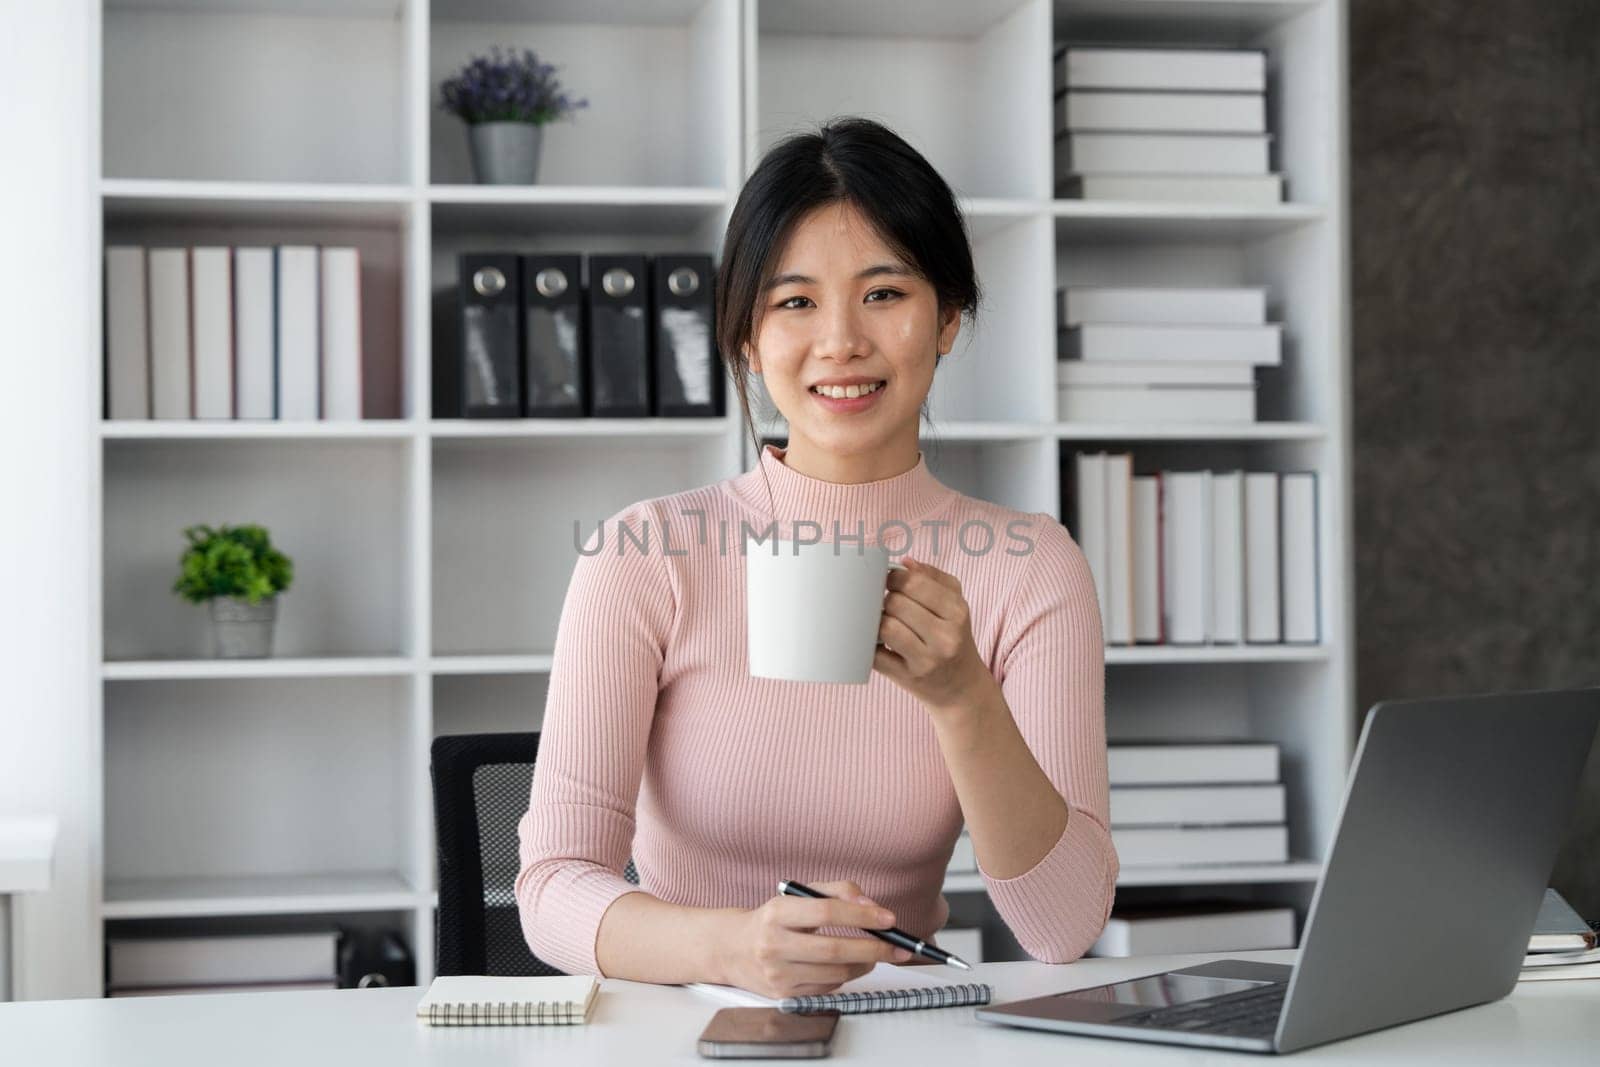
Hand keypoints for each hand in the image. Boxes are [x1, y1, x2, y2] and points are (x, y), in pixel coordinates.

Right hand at [715, 880, 912, 997]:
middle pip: (835, 949)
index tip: (888, 919)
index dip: (861, 916)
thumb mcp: (799, 895)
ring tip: (873, 955)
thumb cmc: (773, 920)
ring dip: (863, 964)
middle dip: (874, 949)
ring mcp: (777, 974)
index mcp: (777, 912)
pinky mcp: (783, 996)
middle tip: (897, 948)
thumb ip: (838, 892)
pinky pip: (827, 987)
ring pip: (835, 972)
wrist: (732, 949)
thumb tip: (872, 907)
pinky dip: (843, 976)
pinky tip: (842, 966)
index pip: (826, 912)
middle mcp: (773, 944)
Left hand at [875, 557, 995, 714]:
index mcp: (957, 612)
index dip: (893, 578)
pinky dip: (869, 645)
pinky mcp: (908, 677)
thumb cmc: (953, 638)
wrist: (961, 688)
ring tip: (882, 622)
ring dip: (877, 622)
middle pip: (895, 603)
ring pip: (885, 627)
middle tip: (887, 606)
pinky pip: (876, 654)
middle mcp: (946, 636)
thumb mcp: (955, 605)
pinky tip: (875, 642)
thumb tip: (905, 562)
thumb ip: (934, 578)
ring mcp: (927, 660)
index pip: (914, 583)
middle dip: (885, 600)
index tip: (889, 582)